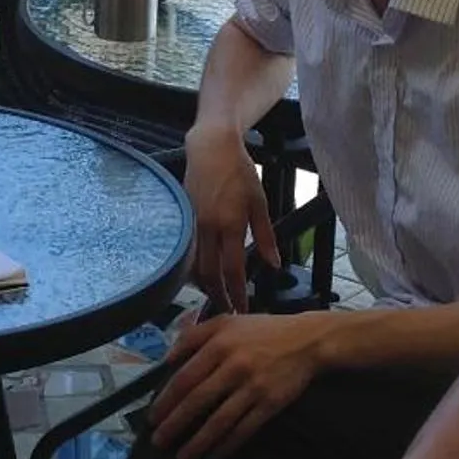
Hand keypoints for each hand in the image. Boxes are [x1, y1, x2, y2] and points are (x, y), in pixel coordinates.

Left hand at [146, 310, 325, 458]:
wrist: (308, 340)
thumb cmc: (262, 330)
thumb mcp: (225, 322)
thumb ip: (193, 335)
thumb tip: (167, 360)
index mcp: (219, 345)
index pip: (185, 378)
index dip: (166, 401)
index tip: (152, 418)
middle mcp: (234, 366)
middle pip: (197, 402)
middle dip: (175, 425)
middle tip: (159, 442)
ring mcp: (254, 387)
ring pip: (220, 421)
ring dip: (198, 442)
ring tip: (182, 457)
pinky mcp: (271, 404)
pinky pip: (245, 429)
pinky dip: (227, 445)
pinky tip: (213, 456)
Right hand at [183, 127, 275, 311]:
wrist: (210, 148)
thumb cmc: (239, 172)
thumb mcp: (259, 202)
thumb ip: (265, 236)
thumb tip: (274, 264)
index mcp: (230, 225)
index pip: (233, 269)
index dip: (238, 292)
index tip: (243, 309)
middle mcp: (208, 229)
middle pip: (209, 274)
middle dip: (218, 296)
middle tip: (227, 311)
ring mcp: (192, 224)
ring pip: (195, 265)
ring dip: (204, 285)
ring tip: (216, 297)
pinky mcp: (184, 219)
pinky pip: (188, 251)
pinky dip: (195, 267)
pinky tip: (202, 275)